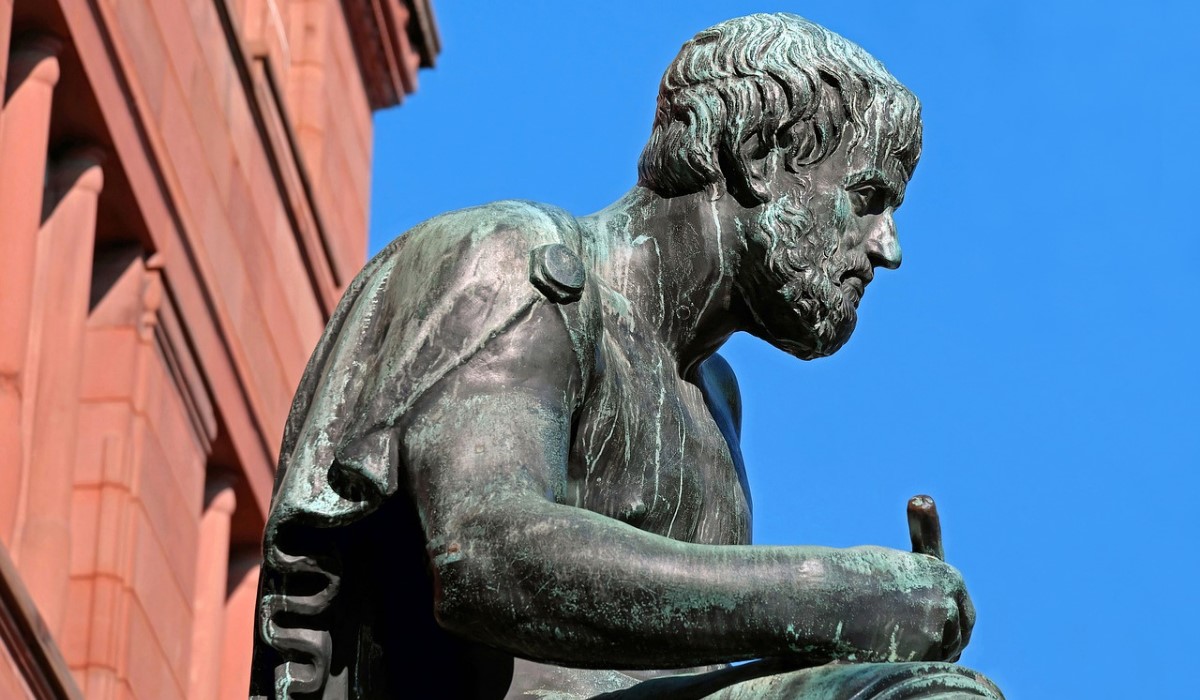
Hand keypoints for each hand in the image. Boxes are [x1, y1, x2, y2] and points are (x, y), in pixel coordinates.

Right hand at [837, 545, 975, 662]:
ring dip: (923, 655)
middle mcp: (947, 602)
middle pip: (959, 637)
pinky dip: (906, 663)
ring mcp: (935, 631)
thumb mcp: (898, 567)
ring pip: (939, 654)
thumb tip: (937, 600)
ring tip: (889, 643)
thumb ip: (923, 582)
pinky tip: (881, 651)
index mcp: (946, 577)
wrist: (827, 593)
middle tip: (926, 651)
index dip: (955, 626)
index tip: (946, 636)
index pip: (964, 612)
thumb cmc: (853, 577)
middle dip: (946, 645)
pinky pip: (920, 665)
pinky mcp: (920, 654)